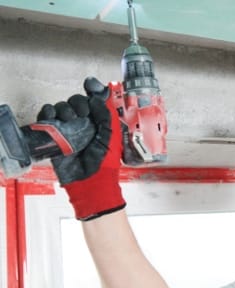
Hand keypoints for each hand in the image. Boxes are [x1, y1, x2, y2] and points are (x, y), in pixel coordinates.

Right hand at [39, 77, 125, 219]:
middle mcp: (84, 122)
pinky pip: (46, 117)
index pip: (94, 99)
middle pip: (76, 100)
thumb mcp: (112, 135)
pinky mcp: (55, 135)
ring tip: (70, 119)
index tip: (90, 85)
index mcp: (100, 121)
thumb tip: (96, 96)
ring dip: (64, 108)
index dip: (92, 89)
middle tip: (82, 113)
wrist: (91, 180)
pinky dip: (47, 113)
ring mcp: (69, 128)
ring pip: (61, 107)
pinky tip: (53, 117)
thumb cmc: (106, 161)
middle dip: (78, 101)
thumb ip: (106, 114)